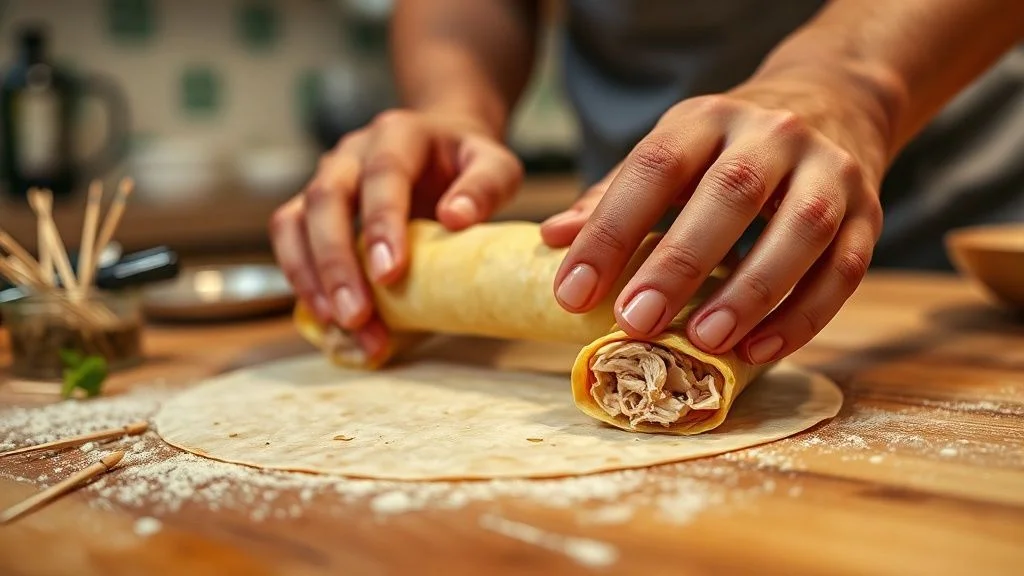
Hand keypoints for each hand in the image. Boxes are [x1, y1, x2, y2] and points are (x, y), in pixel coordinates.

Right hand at [270, 109, 522, 357]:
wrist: (442, 144)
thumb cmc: (467, 161)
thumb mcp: (495, 164)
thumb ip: (484, 186)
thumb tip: (457, 218)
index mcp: (398, 135)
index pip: (384, 175)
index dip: (382, 224)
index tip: (390, 274)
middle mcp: (352, 153)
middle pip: (326, 199)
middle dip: (336, 262)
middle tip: (355, 315)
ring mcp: (326, 179)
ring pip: (295, 222)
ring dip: (310, 277)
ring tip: (339, 325)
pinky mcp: (311, 207)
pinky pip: (289, 239)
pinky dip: (300, 278)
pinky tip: (326, 316)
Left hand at [541, 79, 885, 364]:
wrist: (831, 103)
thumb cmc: (726, 149)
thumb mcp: (670, 154)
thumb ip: (614, 198)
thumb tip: (551, 238)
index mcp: (707, 119)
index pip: (653, 167)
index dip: (610, 230)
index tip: (573, 291)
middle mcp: (772, 135)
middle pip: (730, 194)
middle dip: (680, 263)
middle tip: (636, 322)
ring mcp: (829, 170)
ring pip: (799, 230)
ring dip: (751, 292)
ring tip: (706, 343)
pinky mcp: (869, 211)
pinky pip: (845, 267)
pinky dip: (804, 315)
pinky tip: (761, 351)